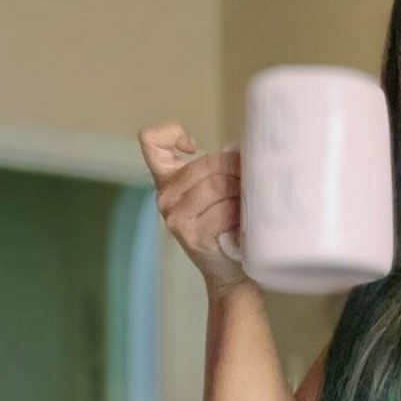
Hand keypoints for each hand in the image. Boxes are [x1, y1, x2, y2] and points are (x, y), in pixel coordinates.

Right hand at [137, 121, 248, 294]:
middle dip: (235, 168)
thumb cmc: (225, 223)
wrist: (228, 268)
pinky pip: (224, 211)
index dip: (171, 133)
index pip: (150, 140)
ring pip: (217, 186)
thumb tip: (242, 149)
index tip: (193, 146)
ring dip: (241, 191)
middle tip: (251, 179)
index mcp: (166, 178)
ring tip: (249, 200)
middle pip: (206, 164)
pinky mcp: (191, 234)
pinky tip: (243, 220)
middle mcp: (164, 196)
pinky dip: (240, 212)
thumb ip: (217, 167)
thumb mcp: (214, 191)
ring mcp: (174, 216)